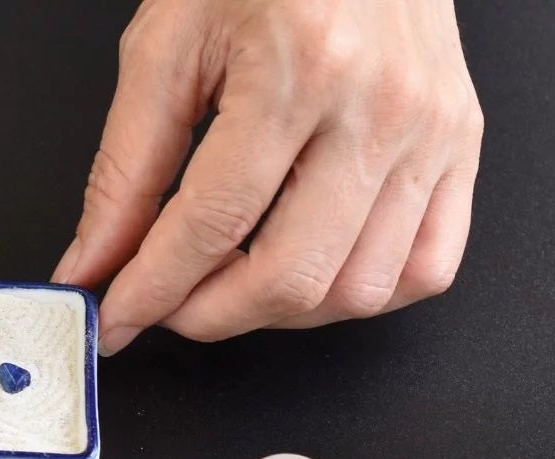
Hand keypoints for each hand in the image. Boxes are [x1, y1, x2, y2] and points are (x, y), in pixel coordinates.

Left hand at [53, 0, 483, 350]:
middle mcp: (379, 104)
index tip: (115, 317)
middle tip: (167, 303)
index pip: (213, 224)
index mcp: (300, 64)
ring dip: (279, 312)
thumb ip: (125, 168)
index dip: (152, 290)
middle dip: (209, 315)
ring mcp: (431, 131)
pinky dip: (359, 294)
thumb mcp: (167, 44)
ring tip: (233, 279)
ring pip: (357, 291)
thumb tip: (94, 264)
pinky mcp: (461, 145)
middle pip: (291, 276)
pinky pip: (425, 268)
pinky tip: (311, 268)